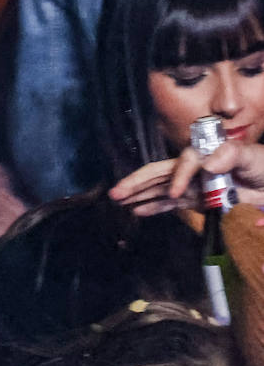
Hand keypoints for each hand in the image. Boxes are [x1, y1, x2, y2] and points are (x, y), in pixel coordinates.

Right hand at [109, 143, 263, 215]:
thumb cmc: (261, 166)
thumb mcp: (251, 156)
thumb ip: (230, 155)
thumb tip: (206, 164)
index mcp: (202, 155)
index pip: (183, 164)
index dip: (177, 178)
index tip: (176, 193)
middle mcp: (191, 170)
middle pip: (158, 174)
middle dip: (136, 182)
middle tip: (116, 192)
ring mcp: (191, 186)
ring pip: (159, 189)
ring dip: (138, 195)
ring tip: (117, 200)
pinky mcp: (195, 201)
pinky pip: (170, 204)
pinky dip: (153, 207)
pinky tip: (136, 210)